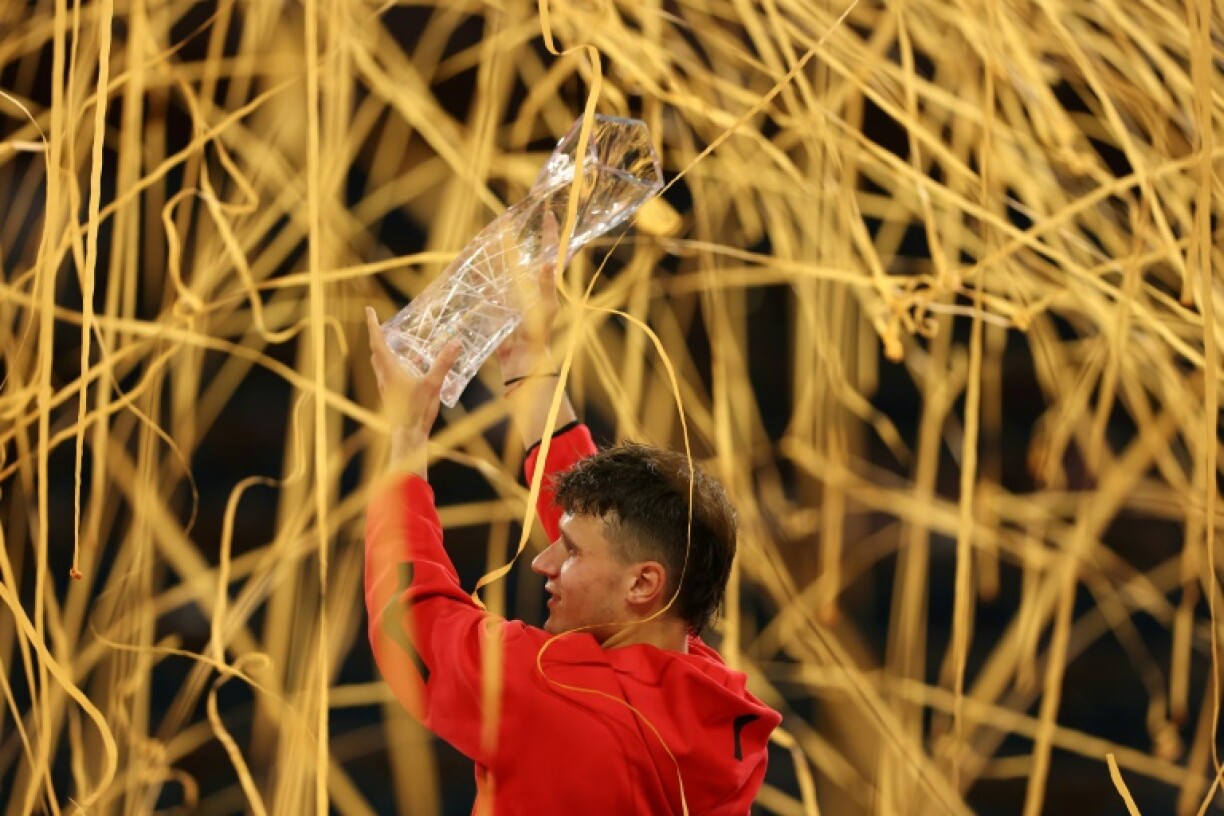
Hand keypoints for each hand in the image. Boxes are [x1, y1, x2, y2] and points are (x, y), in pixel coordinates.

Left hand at [365, 306, 460, 473]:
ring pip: (378, 363)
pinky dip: (389, 364)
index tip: (368, 310)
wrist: (408, 436)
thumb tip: (455, 343)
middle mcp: (383, 377)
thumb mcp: (433, 384)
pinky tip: (402, 368)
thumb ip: (443, 363)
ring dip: (381, 350)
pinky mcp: (390, 396)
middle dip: (376, 335)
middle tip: (380, 324)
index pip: (378, 341)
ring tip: (391, 343)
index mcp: (390, 370)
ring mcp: (385, 387)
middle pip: (375, 351)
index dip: (373, 324)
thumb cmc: (418, 411)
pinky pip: (385, 374)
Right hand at [496, 210, 561, 382]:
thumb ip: (546, 285)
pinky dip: (483, 274)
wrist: (520, 359)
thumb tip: (548, 261)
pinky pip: (490, 285)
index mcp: (545, 283)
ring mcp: (514, 294)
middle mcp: (530, 285)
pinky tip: (474, 265)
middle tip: (513, 219)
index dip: (551, 233)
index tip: (549, 214)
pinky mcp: (499, 304)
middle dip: (521, 237)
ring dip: (499, 252)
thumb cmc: (538, 334)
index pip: (551, 252)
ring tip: (492, 236)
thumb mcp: (545, 308)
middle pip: (526, 255)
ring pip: (506, 266)